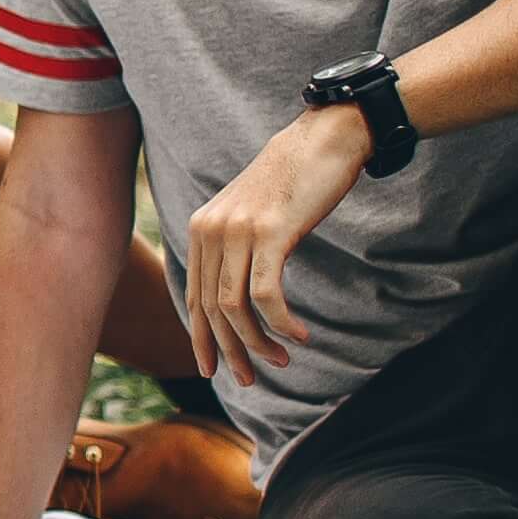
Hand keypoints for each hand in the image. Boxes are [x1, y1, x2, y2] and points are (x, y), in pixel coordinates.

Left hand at [177, 104, 366, 390]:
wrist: (323, 139)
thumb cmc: (294, 181)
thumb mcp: (251, 214)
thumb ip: (235, 247)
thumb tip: (232, 296)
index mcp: (201, 228)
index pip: (194, 297)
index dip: (202, 339)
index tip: (214, 370)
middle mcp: (210, 230)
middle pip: (210, 309)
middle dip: (230, 351)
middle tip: (250, 379)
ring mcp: (237, 231)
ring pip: (234, 309)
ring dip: (258, 343)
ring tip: (282, 361)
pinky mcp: (269, 233)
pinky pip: (265, 296)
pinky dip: (280, 324)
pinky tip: (299, 336)